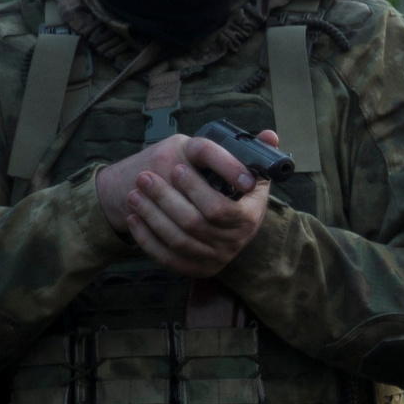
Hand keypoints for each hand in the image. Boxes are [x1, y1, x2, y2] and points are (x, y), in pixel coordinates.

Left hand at [92, 130, 279, 278]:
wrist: (230, 231)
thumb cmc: (238, 196)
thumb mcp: (252, 176)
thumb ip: (257, 154)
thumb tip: (269, 135)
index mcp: (248, 219)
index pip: (220, 208)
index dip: (195, 189)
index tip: (176, 167)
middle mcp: (232, 243)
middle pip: (193, 223)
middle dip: (164, 198)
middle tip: (144, 177)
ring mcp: (213, 259)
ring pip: (177, 239)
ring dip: (151, 215)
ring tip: (134, 193)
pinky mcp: (193, 268)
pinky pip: (165, 257)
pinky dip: (146, 238)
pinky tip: (134, 217)